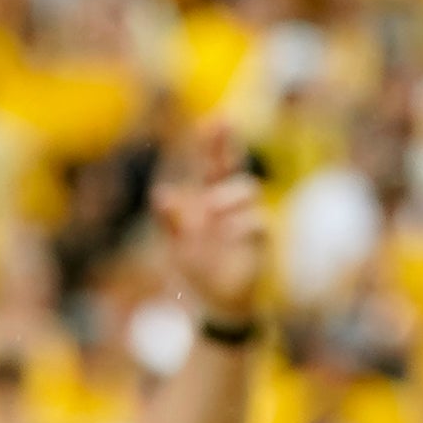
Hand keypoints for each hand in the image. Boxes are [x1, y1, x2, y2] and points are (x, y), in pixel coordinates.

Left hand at [151, 125, 265, 323]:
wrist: (216, 303)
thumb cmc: (198, 269)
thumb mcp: (177, 245)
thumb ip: (170, 222)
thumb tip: (162, 194)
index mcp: (208, 202)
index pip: (213, 167)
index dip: (215, 144)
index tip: (214, 120)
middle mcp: (230, 206)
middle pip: (235, 168)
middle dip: (227, 145)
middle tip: (220, 124)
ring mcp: (247, 220)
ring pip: (248, 189)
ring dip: (226, 195)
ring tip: (208, 211)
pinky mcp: (260, 242)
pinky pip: (258, 222)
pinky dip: (239, 224)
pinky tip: (225, 232)